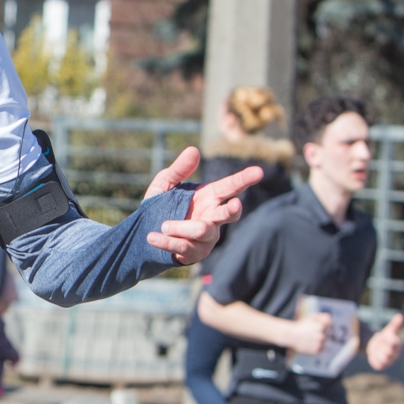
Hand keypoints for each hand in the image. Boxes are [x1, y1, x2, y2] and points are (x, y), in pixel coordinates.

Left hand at [142, 146, 264, 264]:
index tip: (258, 171)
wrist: (145, 232)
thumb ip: (178, 169)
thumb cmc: (161, 205)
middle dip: (232, 209)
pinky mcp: (195, 253)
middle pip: (229, 214)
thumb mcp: (165, 183)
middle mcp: (213, 217)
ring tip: (163, 225)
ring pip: (203, 230)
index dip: (244, 179)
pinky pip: (184, 247)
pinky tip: (153, 237)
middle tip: (235, 204)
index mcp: (209, 197)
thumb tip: (193, 150)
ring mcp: (207, 238)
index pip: (230, 186)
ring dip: (181, 226)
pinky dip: (167, 241)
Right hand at [286, 311, 332, 354]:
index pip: (329, 326)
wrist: (292, 335)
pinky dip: (317, 346)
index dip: (323, 325)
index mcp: (321, 326)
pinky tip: (310, 343)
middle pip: (326, 334)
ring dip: (319, 340)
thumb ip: (324, 317)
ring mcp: (319, 344)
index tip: (316, 325)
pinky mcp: (316, 351)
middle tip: (312, 332)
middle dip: (321, 333)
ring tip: (310, 338)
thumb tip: (331, 322)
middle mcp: (321, 336)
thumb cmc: (302, 325)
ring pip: (324, 342)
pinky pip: (321, 349)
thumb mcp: (312, 317)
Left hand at [367, 312, 403, 369]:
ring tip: (375, 347)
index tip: (384, 335)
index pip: (395, 343)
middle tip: (378, 341)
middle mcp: (394, 355)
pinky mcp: (381, 365)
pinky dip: (373, 358)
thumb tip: (400, 315)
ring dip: (376, 351)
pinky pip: (377, 364)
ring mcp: (389, 361)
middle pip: (388, 351)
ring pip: (383, 357)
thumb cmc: (384, 339)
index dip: (387, 339)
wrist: (374, 347)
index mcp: (398, 346)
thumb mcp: (388, 331)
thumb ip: (395, 324)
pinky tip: (373, 354)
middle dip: (381, 345)